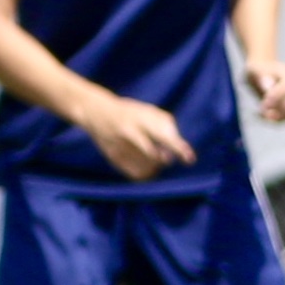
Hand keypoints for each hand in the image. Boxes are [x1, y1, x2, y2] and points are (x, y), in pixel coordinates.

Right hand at [77, 91, 195, 180]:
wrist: (95, 111)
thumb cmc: (130, 112)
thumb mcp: (148, 110)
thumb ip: (165, 125)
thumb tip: (176, 150)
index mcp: (141, 118)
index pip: (163, 135)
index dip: (177, 148)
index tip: (189, 159)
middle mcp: (129, 132)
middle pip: (152, 154)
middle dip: (163, 159)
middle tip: (166, 158)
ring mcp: (119, 146)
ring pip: (145, 167)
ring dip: (156, 166)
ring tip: (154, 158)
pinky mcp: (112, 156)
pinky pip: (135, 173)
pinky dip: (145, 173)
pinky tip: (145, 165)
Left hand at [242, 55, 284, 121]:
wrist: (263, 72)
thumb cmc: (257, 70)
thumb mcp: (255, 70)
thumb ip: (261, 76)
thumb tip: (268, 86)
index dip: (275, 97)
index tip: (262, 105)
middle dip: (279, 109)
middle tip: (262, 113)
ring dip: (278, 117)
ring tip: (261, 116)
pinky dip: (277, 121)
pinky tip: (262, 117)